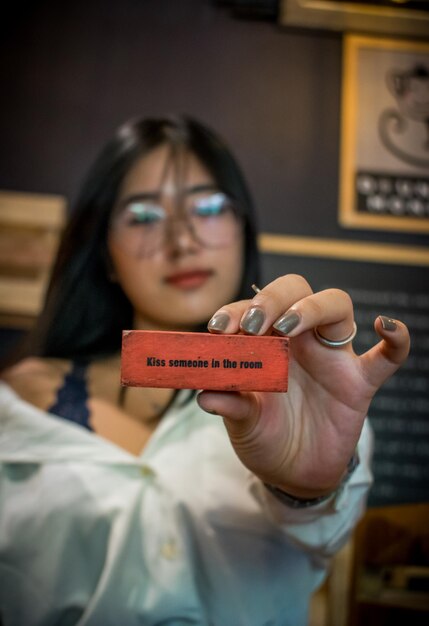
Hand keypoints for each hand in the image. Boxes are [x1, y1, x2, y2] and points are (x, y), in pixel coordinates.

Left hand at [197, 275, 409, 498]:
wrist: (292, 472)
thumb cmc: (263, 435)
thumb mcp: (241, 422)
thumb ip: (230, 405)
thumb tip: (205, 395)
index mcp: (266, 341)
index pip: (255, 308)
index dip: (237, 310)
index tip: (219, 328)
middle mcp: (300, 340)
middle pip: (296, 292)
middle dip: (274, 299)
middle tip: (254, 323)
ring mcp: (331, 358)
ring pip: (337, 306)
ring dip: (314, 308)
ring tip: (289, 326)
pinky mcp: (359, 384)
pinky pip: (386, 358)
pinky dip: (395, 341)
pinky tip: (386, 327)